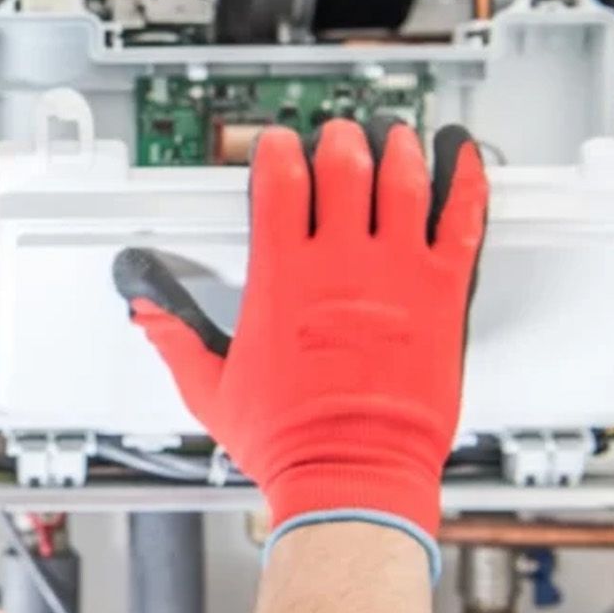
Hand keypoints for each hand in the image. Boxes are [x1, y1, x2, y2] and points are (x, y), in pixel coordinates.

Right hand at [112, 119, 487, 567]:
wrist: (353, 476)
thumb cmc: (290, 441)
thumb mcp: (211, 389)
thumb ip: (176, 340)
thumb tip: (147, 313)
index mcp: (283, 278)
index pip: (279, 182)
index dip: (277, 150)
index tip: (277, 144)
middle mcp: (340, 266)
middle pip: (343, 167)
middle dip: (339, 141)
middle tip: (339, 136)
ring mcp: (397, 276)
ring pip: (402, 183)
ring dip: (397, 150)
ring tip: (394, 136)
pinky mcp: (442, 296)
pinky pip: (462, 224)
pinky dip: (465, 184)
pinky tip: (464, 160)